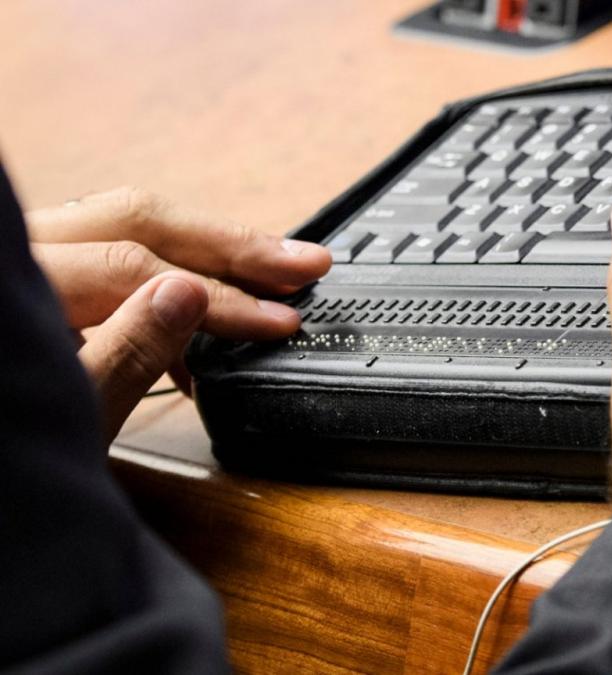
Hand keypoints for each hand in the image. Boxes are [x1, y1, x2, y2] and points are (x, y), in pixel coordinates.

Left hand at [25, 187, 330, 442]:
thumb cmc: (5, 455)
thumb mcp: (65, 418)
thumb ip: (124, 353)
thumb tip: (190, 295)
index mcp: (20, 289)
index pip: (138, 269)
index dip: (220, 297)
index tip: (279, 319)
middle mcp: (22, 255)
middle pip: (139, 220)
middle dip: (231, 244)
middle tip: (304, 263)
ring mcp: (31, 261)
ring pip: (129, 223)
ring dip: (210, 245)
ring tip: (276, 264)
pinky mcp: (43, 278)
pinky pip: (115, 249)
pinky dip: (175, 265)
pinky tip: (215, 299)